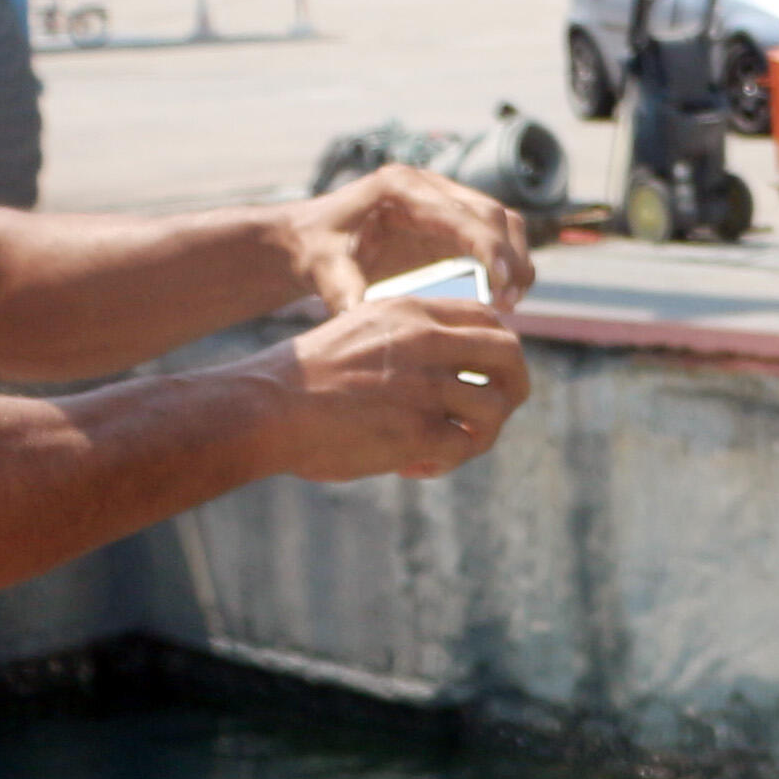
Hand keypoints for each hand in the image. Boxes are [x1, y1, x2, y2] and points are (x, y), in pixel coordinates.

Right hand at [266, 295, 529, 480]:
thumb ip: (408, 338)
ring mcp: (424, 385)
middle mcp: (426, 342)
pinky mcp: (418, 430)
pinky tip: (416, 467)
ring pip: (495, 408)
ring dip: (479, 435)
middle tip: (492, 413)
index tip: (484, 374)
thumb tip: (454, 362)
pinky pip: (464, 447)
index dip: (497, 349)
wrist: (264, 407)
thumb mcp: (361, 331)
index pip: (488, 318)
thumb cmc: (305, 378)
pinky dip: (447, 463)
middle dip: (514, 386)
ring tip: (445, 449)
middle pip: (510, 355)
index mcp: (411, 312)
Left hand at [287, 161, 533, 315]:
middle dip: (510, 256)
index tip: (504, 283)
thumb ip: (343, 289)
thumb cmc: (315, 249)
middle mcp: (428, 187)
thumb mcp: (322, 268)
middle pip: (492, 213)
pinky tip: (500, 296)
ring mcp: (443, 202)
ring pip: (502, 222)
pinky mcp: (451, 224)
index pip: (461, 213)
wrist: (309, 240)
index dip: (489, 247)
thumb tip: (362, 316)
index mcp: (398, 186)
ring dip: (515, 260)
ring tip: (510, 302)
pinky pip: (492, 238)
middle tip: (510, 302)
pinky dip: (505, 264)